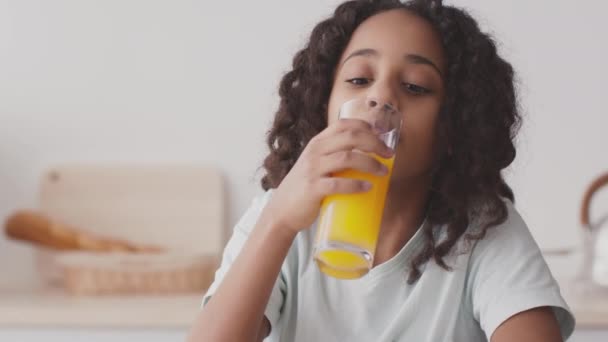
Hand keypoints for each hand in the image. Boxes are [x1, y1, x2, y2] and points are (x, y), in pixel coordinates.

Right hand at [266, 118, 393, 234]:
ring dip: (370, 163)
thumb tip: (369, 159)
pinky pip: (337, 184)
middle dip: (375, 143)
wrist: (282, 211)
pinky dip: (356, 185)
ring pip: (347, 158)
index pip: (344, 124)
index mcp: (317, 143)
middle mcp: (315, 152)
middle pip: (351, 137)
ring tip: (383, 172)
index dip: (366, 127)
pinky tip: (368, 187)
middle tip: (389, 155)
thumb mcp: (316, 165)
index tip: (382, 137)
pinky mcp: (312, 189)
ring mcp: (313, 170)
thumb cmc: (305, 188)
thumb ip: (334, 158)